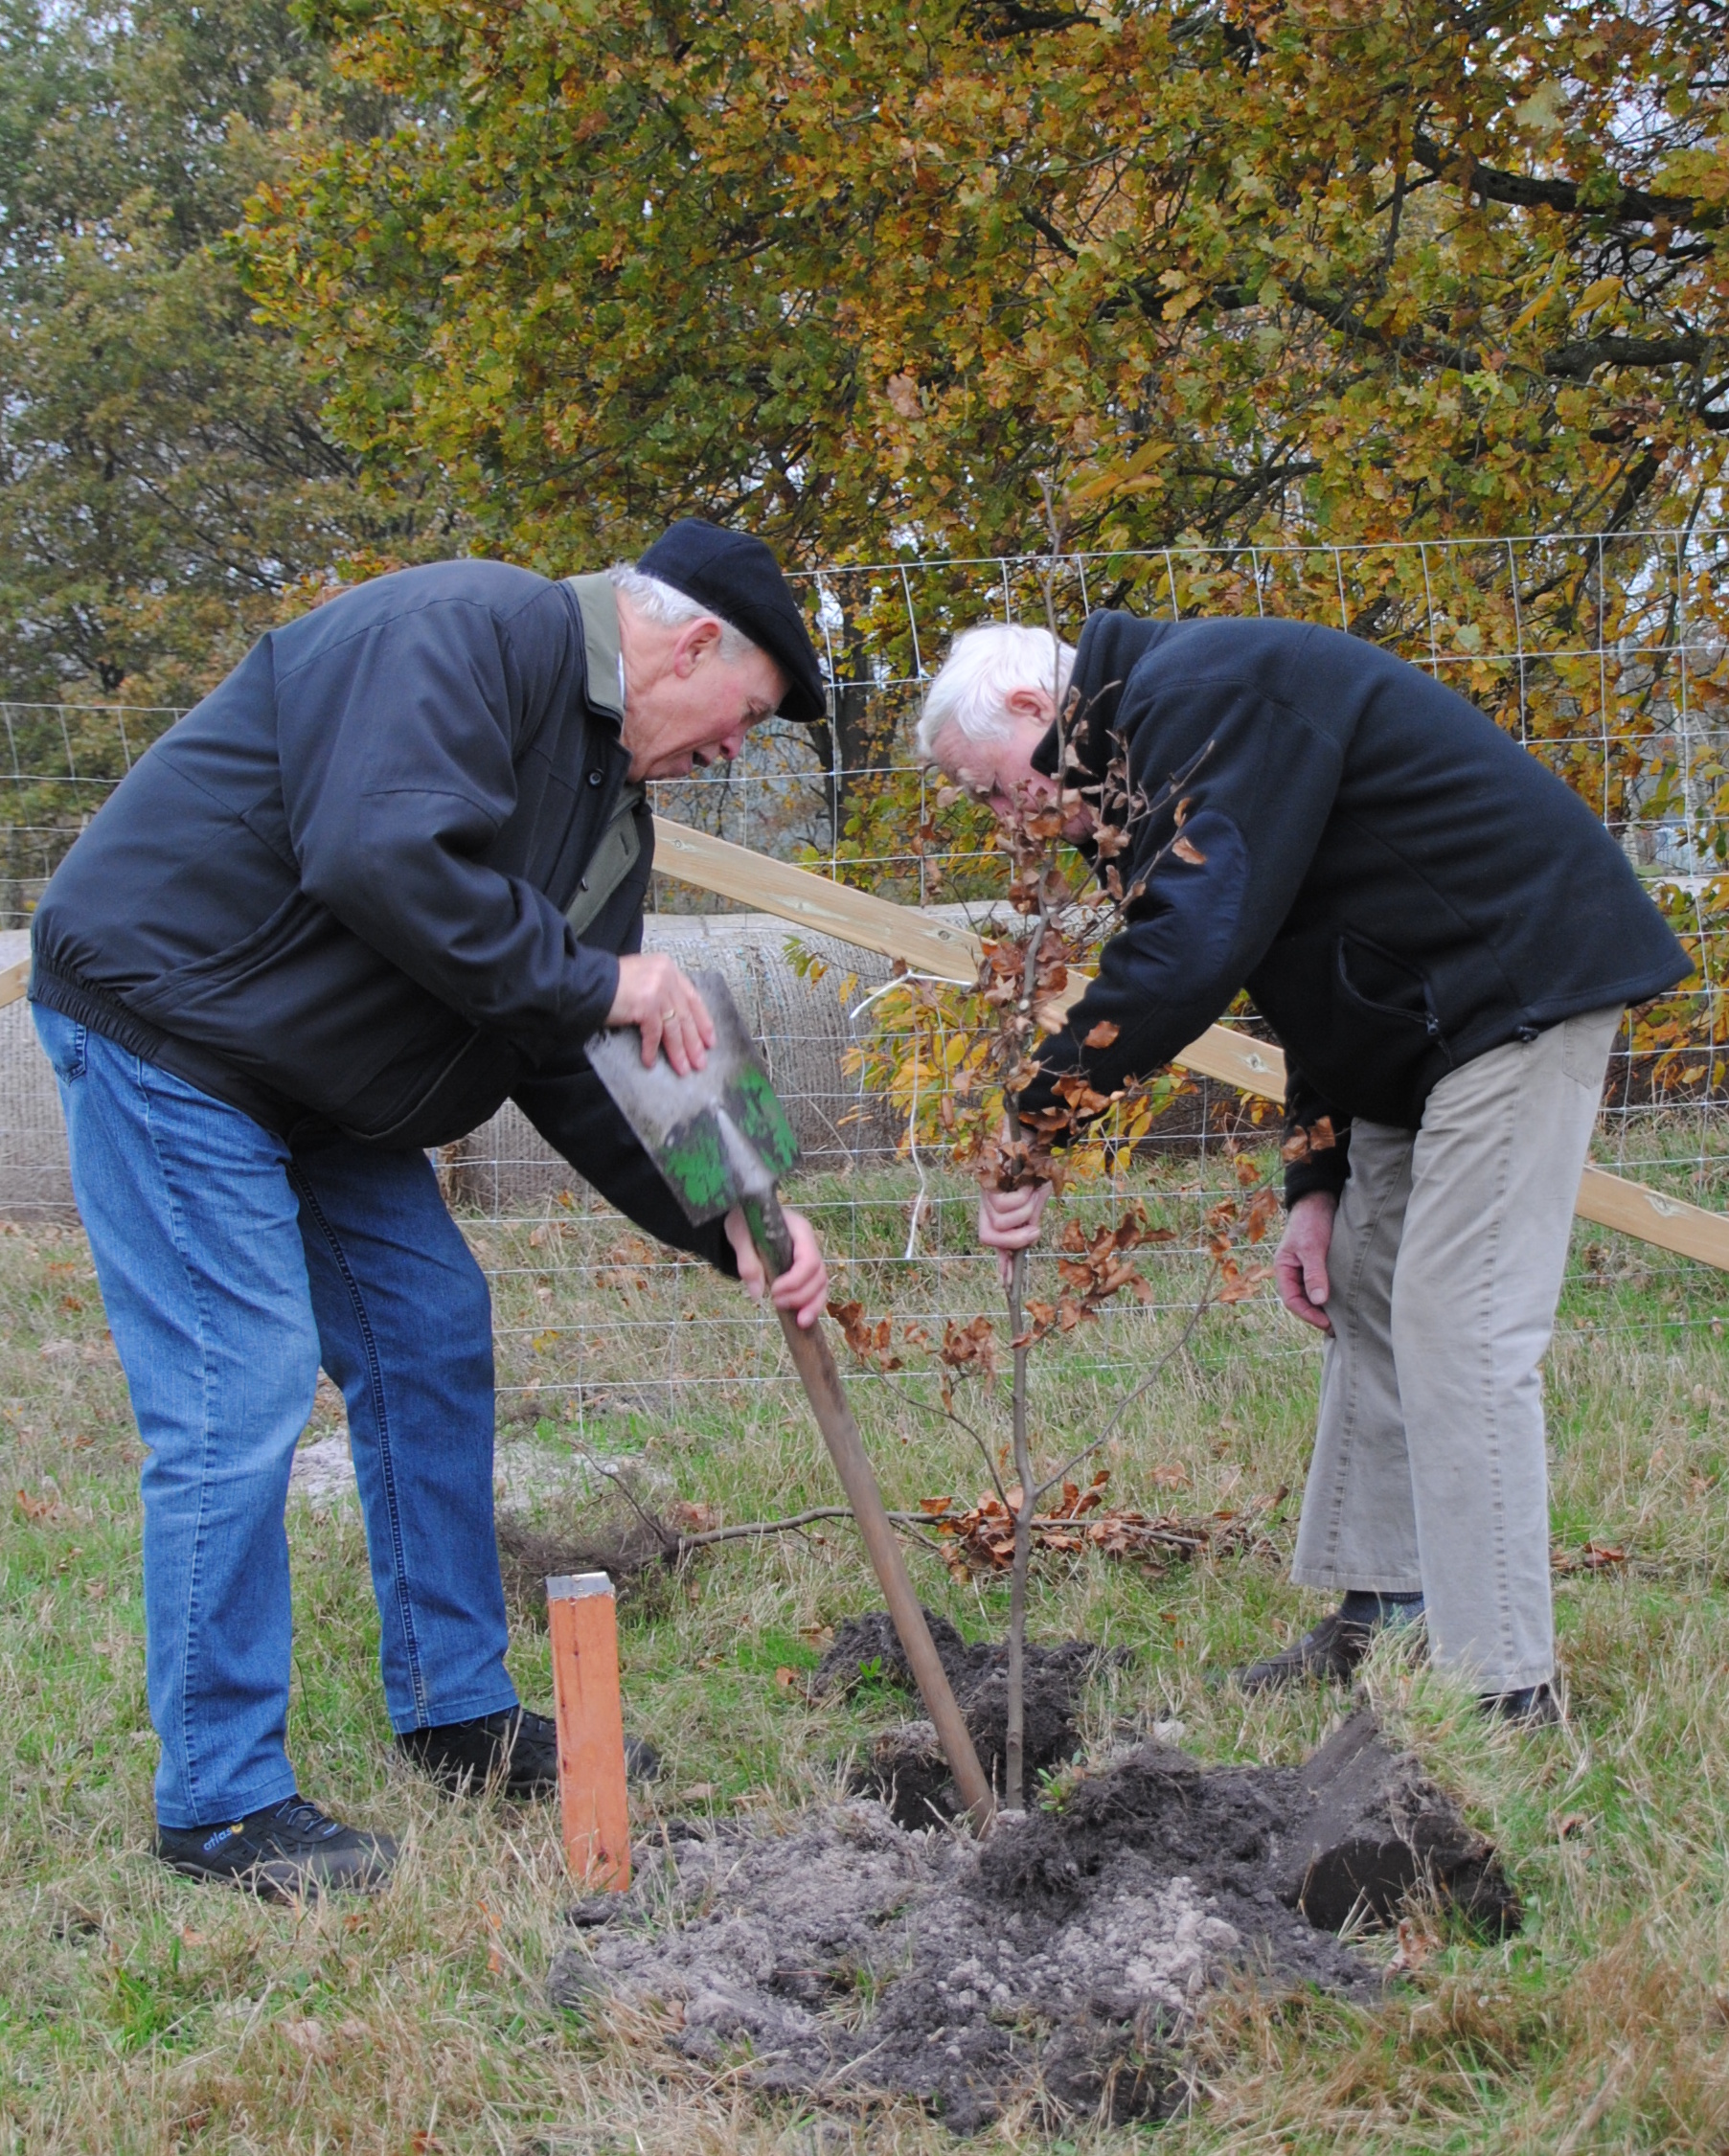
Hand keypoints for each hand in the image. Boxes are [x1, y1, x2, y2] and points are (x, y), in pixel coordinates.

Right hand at [607, 954, 715, 1075]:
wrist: (587, 981)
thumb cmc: (609, 982)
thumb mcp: (642, 977)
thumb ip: (659, 990)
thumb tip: (673, 1020)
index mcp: (667, 968)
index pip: (692, 998)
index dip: (703, 1022)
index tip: (709, 1040)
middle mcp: (666, 977)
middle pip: (685, 1015)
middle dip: (693, 1043)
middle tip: (699, 1062)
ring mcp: (657, 990)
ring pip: (673, 1027)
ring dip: (678, 1051)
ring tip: (683, 1068)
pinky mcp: (646, 1005)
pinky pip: (653, 1034)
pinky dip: (651, 1049)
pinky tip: (650, 1062)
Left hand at [725, 1204, 827, 1328]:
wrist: (746, 1218)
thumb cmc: (745, 1222)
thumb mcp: (740, 1235)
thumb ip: (748, 1261)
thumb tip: (757, 1293)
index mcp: (799, 1230)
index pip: (808, 1258)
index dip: (795, 1279)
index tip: (774, 1290)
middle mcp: (809, 1245)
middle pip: (818, 1275)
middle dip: (801, 1294)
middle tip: (776, 1303)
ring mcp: (810, 1258)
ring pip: (821, 1285)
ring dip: (812, 1304)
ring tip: (798, 1321)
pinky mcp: (804, 1272)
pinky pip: (816, 1290)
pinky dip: (811, 1306)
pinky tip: (802, 1321)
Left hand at [979, 1179, 1052, 1289]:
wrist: (1033, 1141)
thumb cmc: (1034, 1172)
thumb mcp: (1034, 1204)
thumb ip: (1028, 1224)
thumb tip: (1027, 1245)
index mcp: (997, 1214)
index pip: (996, 1243)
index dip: (1002, 1264)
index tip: (1008, 1284)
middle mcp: (986, 1207)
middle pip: (989, 1237)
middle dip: (1013, 1240)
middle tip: (1034, 1230)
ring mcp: (984, 1194)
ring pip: (1001, 1221)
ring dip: (1024, 1212)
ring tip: (1031, 1194)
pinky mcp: (987, 1182)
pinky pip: (1005, 1205)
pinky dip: (1021, 1198)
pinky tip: (1025, 1184)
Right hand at [1275, 1190, 1336, 1332]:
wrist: (1320, 1199)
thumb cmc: (1311, 1222)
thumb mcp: (1312, 1248)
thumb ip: (1314, 1274)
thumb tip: (1319, 1301)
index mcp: (1283, 1269)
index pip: (1292, 1301)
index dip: (1308, 1315)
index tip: (1327, 1323)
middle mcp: (1293, 1272)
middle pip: (1302, 1301)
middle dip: (1317, 1316)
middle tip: (1336, 1327)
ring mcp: (1306, 1269)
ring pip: (1313, 1295)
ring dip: (1324, 1308)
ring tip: (1340, 1319)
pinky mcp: (1320, 1265)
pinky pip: (1323, 1286)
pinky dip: (1331, 1296)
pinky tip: (1343, 1302)